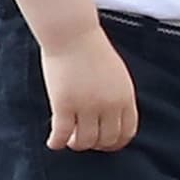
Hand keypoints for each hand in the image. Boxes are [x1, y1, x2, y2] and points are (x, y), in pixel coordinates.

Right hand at [41, 28, 138, 151]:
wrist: (73, 34)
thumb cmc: (93, 50)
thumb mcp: (117, 75)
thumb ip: (118, 97)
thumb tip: (113, 119)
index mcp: (125, 97)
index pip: (127, 132)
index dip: (115, 142)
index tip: (104, 143)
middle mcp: (109, 105)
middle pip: (106, 140)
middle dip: (96, 145)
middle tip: (84, 140)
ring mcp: (86, 107)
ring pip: (84, 142)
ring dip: (76, 144)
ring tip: (69, 139)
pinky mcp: (63, 105)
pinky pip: (61, 134)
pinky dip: (56, 143)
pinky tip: (53, 142)